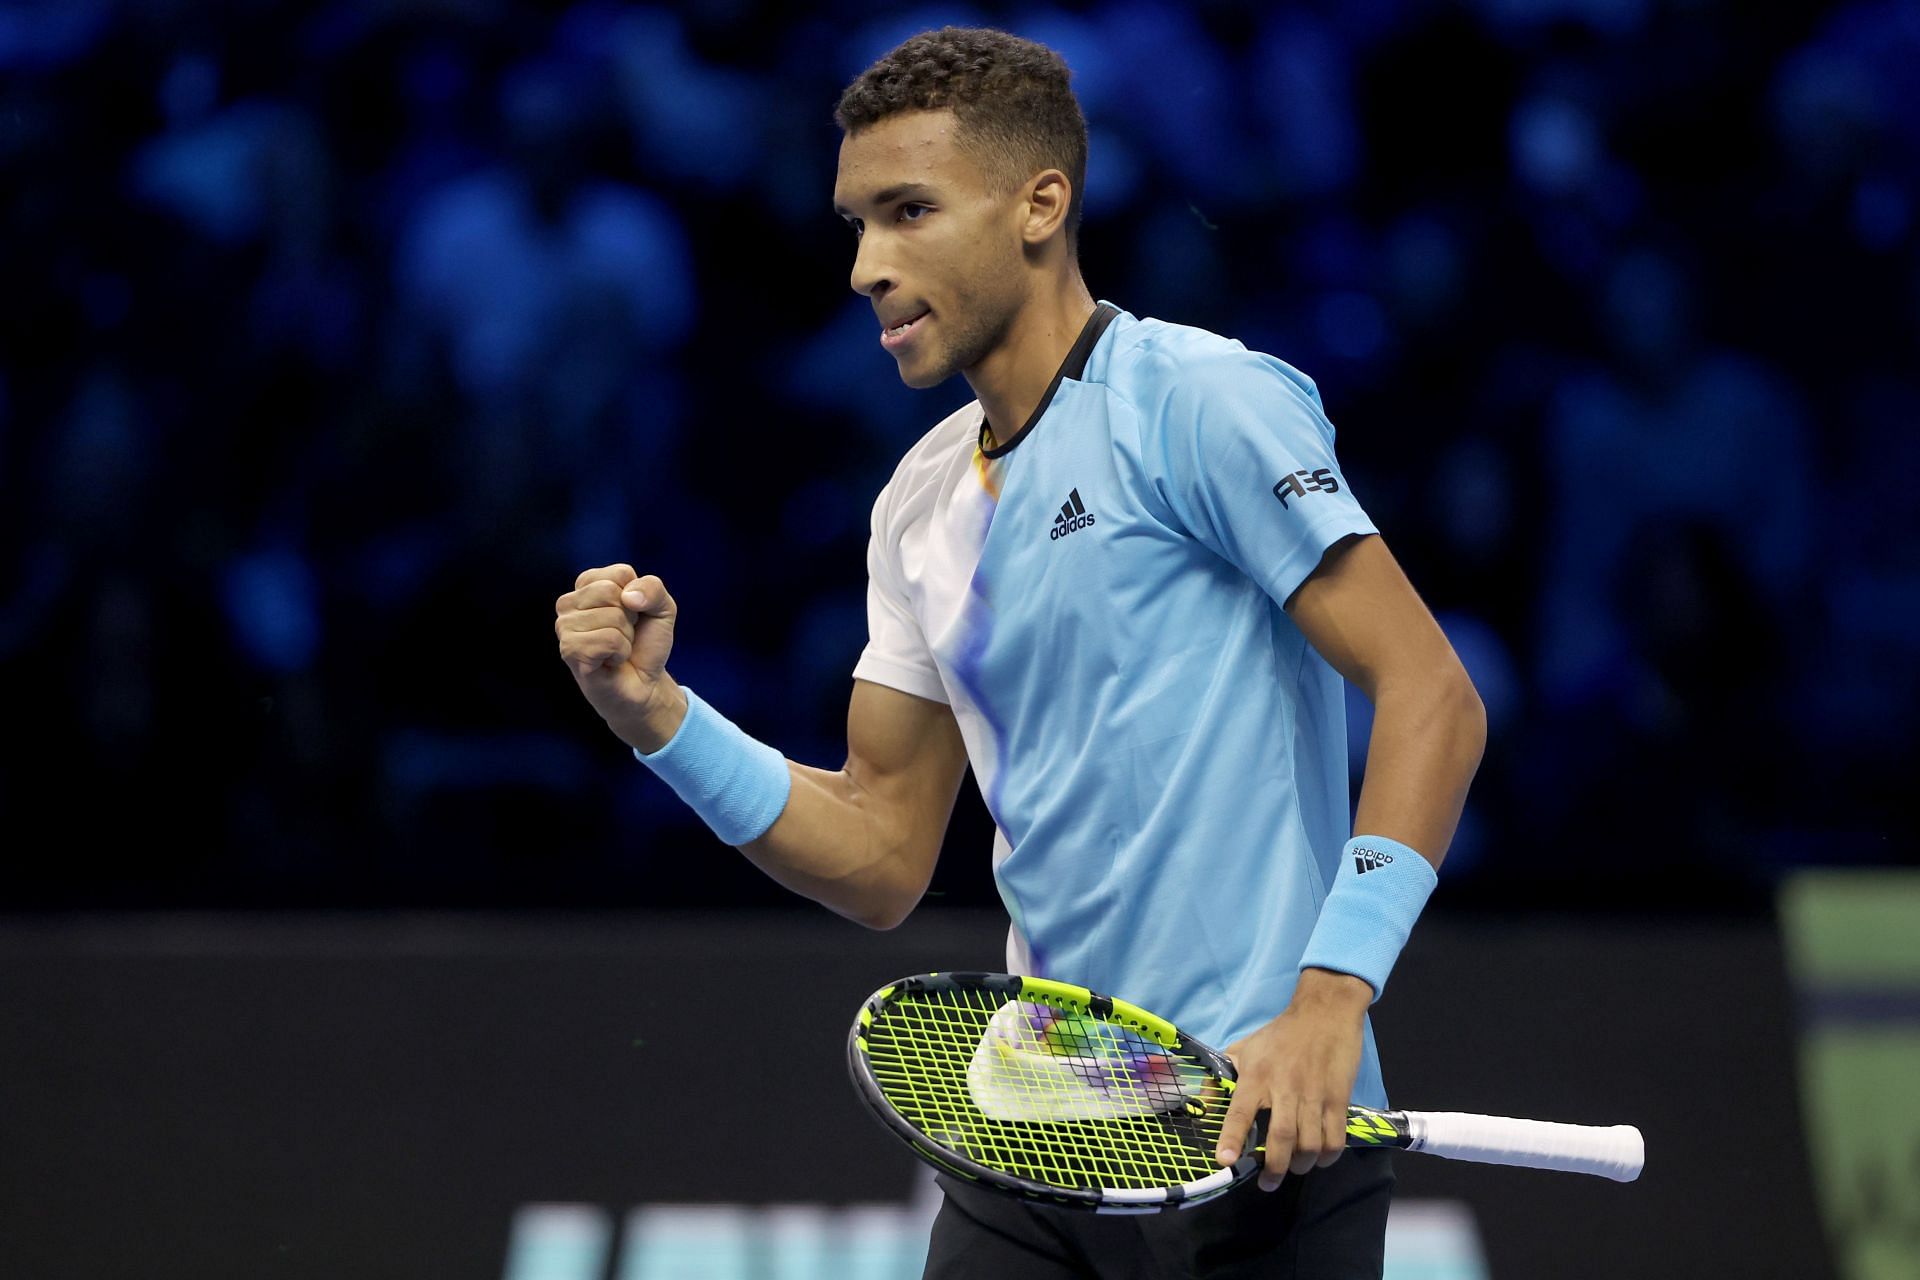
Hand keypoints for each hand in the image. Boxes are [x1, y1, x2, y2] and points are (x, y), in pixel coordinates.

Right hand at [554, 564, 686, 750]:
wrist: (644, 684)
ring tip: (617, 649)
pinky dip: (620, 652)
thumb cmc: (645, 644)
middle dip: (630, 618)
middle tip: (624, 635)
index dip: (639, 598)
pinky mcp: (569, 650)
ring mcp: (565, 627)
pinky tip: (611, 661)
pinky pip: (608, 639)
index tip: (633, 616)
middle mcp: (569, 603)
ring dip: (625, 638)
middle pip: (612, 592)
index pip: (621, 573)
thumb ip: (653, 588)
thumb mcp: (662, 609)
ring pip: (611, 617)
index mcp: (587, 585)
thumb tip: (628, 596)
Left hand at [1214, 968, 1370, 1190]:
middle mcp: (1284, 1088)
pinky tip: (1320, 1158)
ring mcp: (1314, 1095)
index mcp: (1257, 1075)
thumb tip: (1205, 1105)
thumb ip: (1223, 1077)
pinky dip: (1328, 1156)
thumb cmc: (1280, 1033)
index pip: (1240, 1112)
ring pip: (1310, 1144)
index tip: (1224, 1161)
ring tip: (1294, 1168)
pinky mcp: (1338, 1098)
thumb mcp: (1244, 1048)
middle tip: (1268, 1183)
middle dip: (1274, 1169)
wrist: (1324, 1012)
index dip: (1232, 1138)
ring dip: (1301, 1165)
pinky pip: (1335, 1138)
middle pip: (1281, 1139)